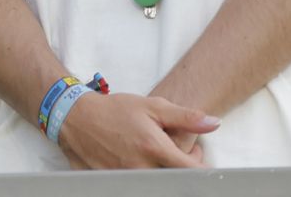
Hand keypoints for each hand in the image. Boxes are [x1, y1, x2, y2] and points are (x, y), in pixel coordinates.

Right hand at [56, 92, 217, 169]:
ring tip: (155, 155)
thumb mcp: (151, 107)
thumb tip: (214, 123)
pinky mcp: (113, 183)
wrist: (75, 116)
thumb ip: (185, 116)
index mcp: (154, 148)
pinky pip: (137, 184)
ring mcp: (126, 178)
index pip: (192, 170)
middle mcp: (142, 167)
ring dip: (163, 172)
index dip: (202, 167)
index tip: (199, 159)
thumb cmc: (115, 110)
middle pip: (175, 179)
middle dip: (182, 169)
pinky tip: (138, 161)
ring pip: (157, 182)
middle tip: (176, 152)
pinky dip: (143, 175)